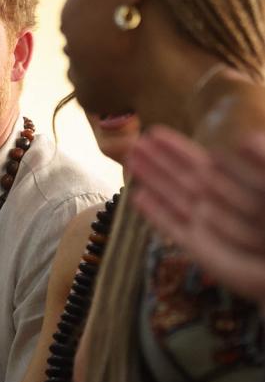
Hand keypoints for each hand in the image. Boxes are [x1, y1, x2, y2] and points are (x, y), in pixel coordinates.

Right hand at [128, 125, 264, 312]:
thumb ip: (261, 161)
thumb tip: (242, 138)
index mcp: (233, 186)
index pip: (197, 162)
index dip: (176, 148)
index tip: (154, 132)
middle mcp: (215, 204)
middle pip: (178, 178)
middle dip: (156, 160)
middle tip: (133, 143)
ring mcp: (205, 226)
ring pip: (171, 197)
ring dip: (150, 179)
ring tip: (130, 161)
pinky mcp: (198, 249)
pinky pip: (172, 227)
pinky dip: (154, 213)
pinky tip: (137, 197)